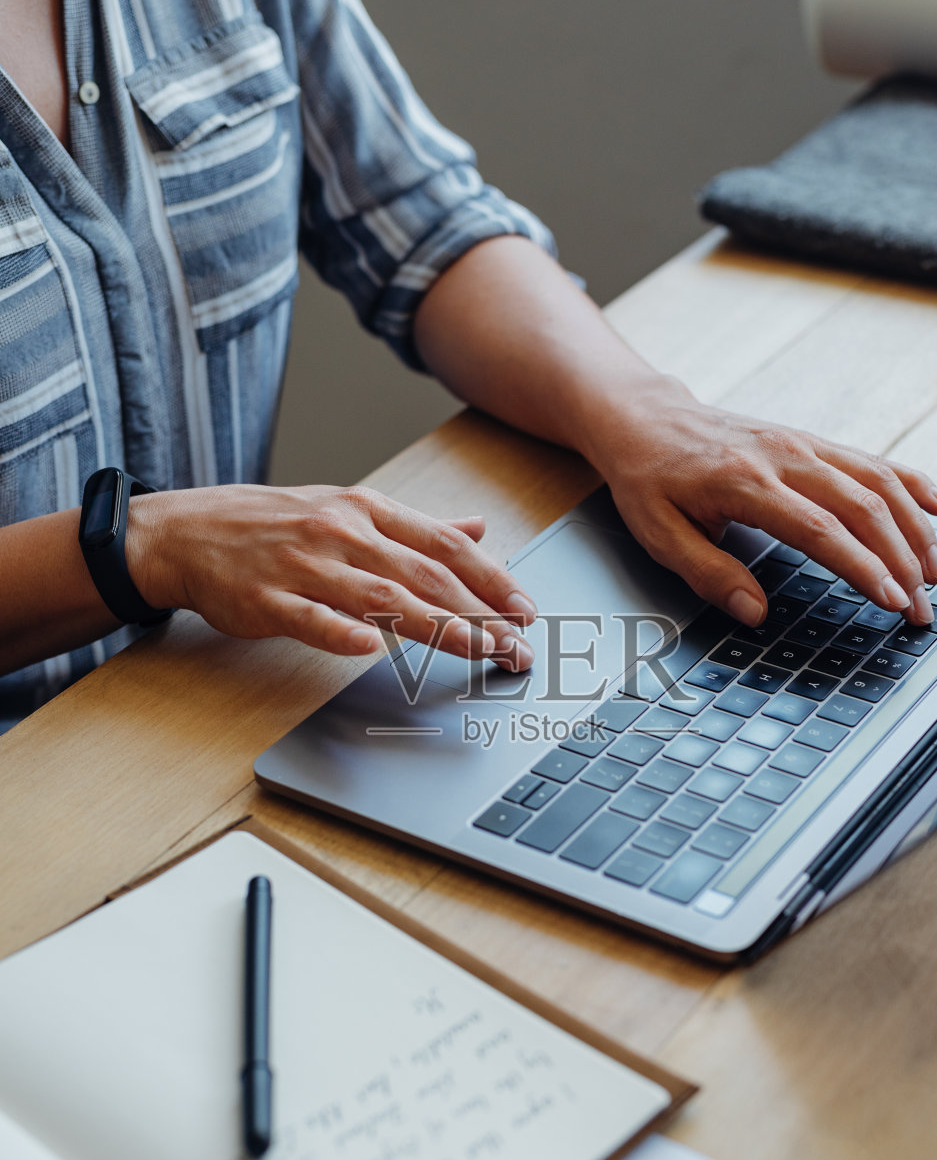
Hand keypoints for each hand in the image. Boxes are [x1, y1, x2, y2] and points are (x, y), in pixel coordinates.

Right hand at [125, 483, 536, 668]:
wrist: (188, 531)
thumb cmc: (275, 524)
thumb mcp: (349, 509)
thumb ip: (416, 526)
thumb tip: (479, 529)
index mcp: (367, 511)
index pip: (442, 545)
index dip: (490, 578)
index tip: (525, 608)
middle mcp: (342, 534)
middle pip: (423, 575)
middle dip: (479, 613)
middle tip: (517, 645)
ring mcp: (304, 567)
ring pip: (380, 598)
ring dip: (435, 626)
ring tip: (477, 650)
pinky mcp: (267, 600)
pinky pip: (309, 619)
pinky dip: (340, 633)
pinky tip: (370, 650)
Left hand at [585, 383, 936, 626]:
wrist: (646, 419)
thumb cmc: (651, 481)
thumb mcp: (659, 535)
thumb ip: (708, 574)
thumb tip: (755, 614)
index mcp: (745, 483)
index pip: (820, 530)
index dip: (862, 567)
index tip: (891, 599)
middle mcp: (783, 457)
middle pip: (862, 507)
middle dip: (901, 561)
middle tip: (921, 607)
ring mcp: (803, 444)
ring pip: (877, 481)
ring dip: (914, 529)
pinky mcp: (811, 441)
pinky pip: (871, 460)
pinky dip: (911, 483)